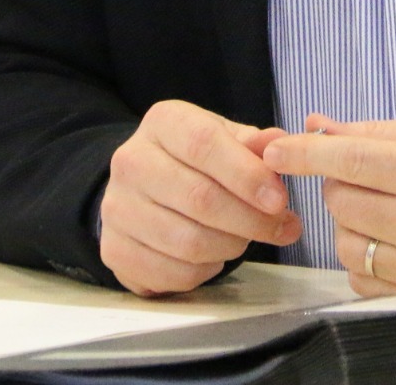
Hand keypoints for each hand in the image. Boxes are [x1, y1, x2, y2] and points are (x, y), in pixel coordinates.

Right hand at [98, 100, 301, 295]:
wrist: (144, 185)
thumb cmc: (195, 160)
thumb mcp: (225, 138)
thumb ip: (254, 145)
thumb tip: (280, 145)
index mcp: (162, 122)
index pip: (204, 146)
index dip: (247, 175)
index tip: (279, 200)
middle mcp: (131, 161)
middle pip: (199, 198)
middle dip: (250, 219)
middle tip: (280, 227)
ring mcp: (117, 208)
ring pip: (188, 242)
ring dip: (231, 246)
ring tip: (246, 237)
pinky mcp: (114, 250)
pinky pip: (172, 272)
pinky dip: (205, 271)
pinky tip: (215, 255)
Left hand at [262, 114, 395, 296]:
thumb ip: (373, 132)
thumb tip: (316, 126)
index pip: (353, 161)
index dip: (307, 154)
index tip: (275, 149)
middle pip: (342, 201)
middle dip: (339, 183)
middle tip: (369, 178)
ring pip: (345, 242)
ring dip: (349, 222)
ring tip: (384, 210)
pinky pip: (360, 278)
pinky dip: (363, 257)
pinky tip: (392, 241)